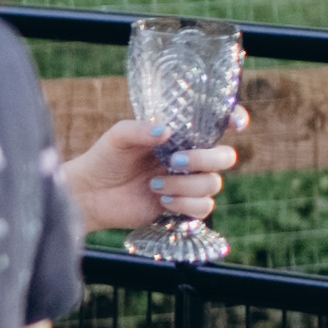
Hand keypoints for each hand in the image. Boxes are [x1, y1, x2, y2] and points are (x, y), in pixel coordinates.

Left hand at [61, 116, 235, 243]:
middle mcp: (190, 158)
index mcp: (180, 135)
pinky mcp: (183, 206)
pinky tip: (163, 200)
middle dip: (206, 159)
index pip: (217, 124)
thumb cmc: (104, 158)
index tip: (237, 124)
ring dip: (186, 184)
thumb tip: (168, 131)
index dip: (234, 119)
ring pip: (213, 183)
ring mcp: (188, 182)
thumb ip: (140, 130)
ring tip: (155, 185)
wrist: (91, 193)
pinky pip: (204, 207)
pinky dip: (185, 204)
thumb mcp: (118, 137)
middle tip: (175, 161)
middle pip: (225, 157)